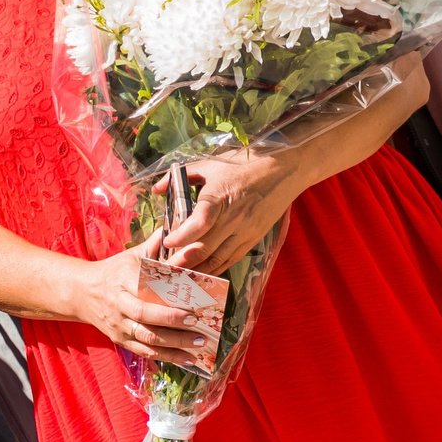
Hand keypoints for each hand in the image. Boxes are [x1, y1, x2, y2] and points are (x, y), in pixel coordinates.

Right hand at [66, 236, 213, 368]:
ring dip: (174, 345)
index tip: (191, 304)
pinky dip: (166, 357)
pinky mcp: (120, 339)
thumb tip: (177, 232)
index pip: (144, 291)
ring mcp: (119, 325)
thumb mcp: (130, 256)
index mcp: (122, 282)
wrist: (80, 293)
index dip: (166, 300)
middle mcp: (118, 306)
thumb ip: (154, 247)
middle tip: (197, 324)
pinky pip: (144, 352)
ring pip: (146, 339)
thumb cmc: (113, 271)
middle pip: (145, 318)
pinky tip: (187, 359)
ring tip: (198, 345)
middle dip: (172, 323)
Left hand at [156, 151, 297, 275]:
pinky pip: (232, 258)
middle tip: (164, 269)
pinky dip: (215, 268)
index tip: (167, 241)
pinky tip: (202, 273)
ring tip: (178, 276)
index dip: (182, 236)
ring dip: (197, 270)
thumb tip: (157, 189)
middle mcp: (234, 218)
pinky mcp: (254, 237)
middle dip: (182, 262)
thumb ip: (180, 177)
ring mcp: (245, 230)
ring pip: (218, 258)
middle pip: (205, 248)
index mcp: (219, 197)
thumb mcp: (209, 165)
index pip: (200, 223)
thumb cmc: (244, 165)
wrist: (284, 170)